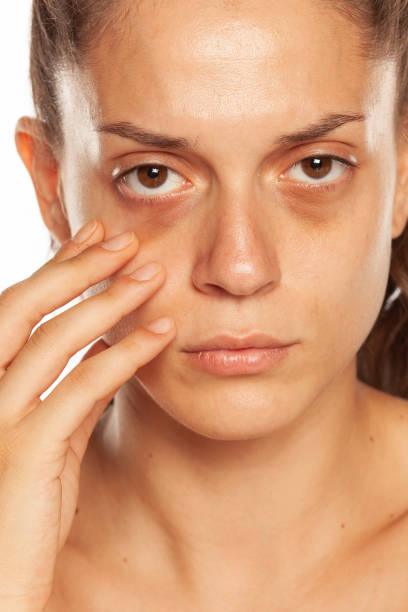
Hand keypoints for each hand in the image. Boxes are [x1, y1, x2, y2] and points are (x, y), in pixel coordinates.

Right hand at [0, 221, 175, 610]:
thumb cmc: (23, 511)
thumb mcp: (49, 444)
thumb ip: (71, 398)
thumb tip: (105, 352)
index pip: (17, 309)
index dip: (56, 268)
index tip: (94, 237)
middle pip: (23, 309)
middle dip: (76, 268)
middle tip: (125, 239)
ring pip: (53, 340)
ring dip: (106, 301)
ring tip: (151, 274)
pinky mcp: (25, 453)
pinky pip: (81, 387)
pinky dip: (124, 354)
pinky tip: (160, 334)